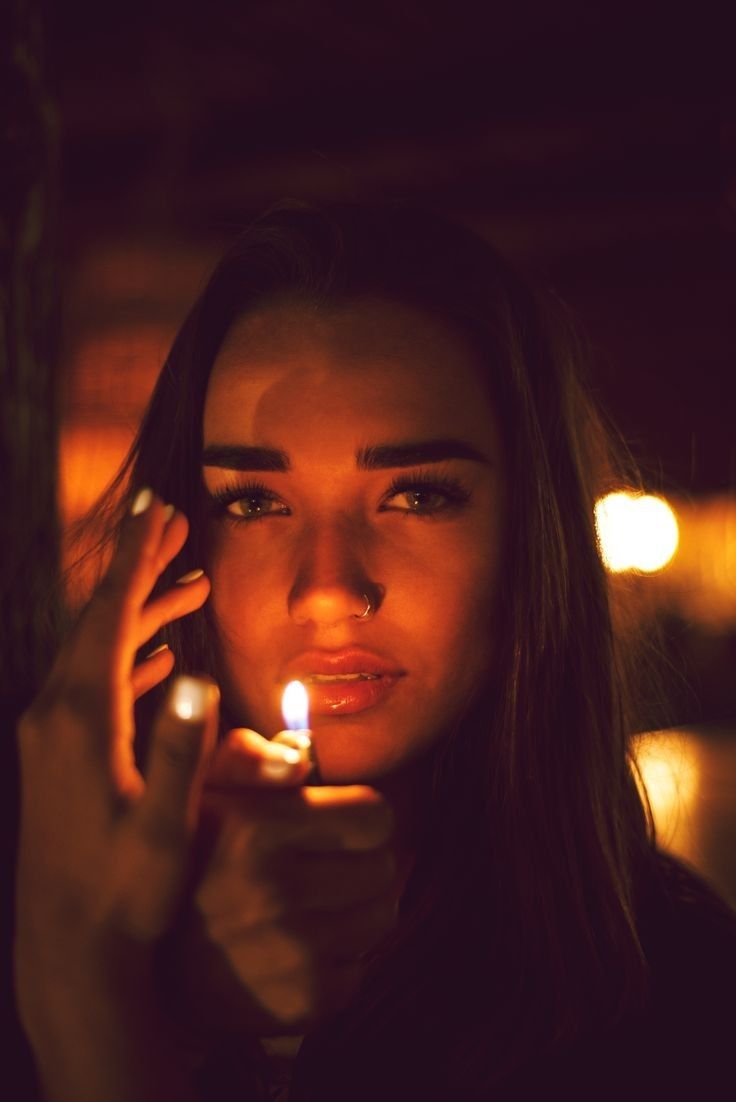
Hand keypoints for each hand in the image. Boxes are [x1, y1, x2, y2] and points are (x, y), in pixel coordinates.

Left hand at [15, 490, 213, 1101]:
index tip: (154, 503)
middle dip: (140, 567)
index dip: (135, 555)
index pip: (110, 613)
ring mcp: (53, 733)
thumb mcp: (164, 828)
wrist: (69, 949)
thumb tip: (200, 678)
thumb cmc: (123, 893)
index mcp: (82, 716)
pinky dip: (130, 656)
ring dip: (142, 612)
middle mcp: (57, 712)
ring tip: (188, 584)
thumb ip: (181, 753)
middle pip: (100, 618)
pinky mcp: (58, 754)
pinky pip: (96, 684)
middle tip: (174, 522)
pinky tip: (161, 656)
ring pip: (99, 649)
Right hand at [162, 729, 397, 1037]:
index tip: (335, 826)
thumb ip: (246, 756)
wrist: (145, 968)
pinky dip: (339, 961)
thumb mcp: (199, 795)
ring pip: (381, 916)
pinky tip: (299, 951)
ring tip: (312, 907)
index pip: (377, 816)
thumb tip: (300, 753)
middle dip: (359, 863)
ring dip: (356, 910)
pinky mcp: (305, 1001)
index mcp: (258, 828)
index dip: (360, 818)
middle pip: (385, 867)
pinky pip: (361, 968)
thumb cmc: (186, 863)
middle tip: (322, 868)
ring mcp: (294, 951)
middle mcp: (279, 890)